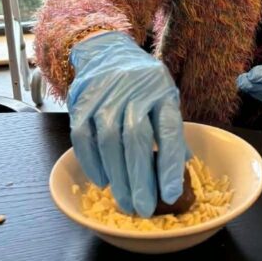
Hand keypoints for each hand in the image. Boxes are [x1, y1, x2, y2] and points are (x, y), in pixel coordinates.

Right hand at [68, 31, 188, 216]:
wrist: (107, 51)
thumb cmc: (142, 83)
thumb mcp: (165, 98)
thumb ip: (171, 133)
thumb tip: (180, 173)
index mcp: (162, 90)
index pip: (168, 130)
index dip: (169, 165)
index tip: (170, 196)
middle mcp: (135, 89)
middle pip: (136, 138)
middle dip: (140, 179)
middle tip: (143, 209)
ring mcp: (105, 93)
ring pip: (109, 140)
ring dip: (117, 176)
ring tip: (124, 202)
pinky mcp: (81, 100)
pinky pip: (83, 136)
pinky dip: (92, 162)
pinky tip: (102, 180)